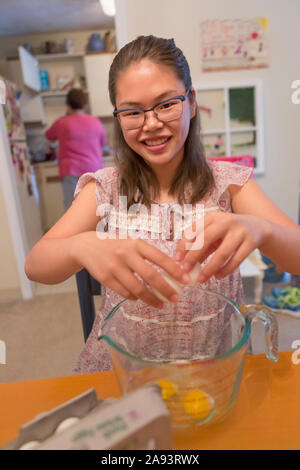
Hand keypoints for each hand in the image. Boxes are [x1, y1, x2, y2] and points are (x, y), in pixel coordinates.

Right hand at [71, 232, 189, 306]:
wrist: (85, 246)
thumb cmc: (115, 245)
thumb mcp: (131, 242)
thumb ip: (147, 254)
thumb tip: (172, 270)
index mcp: (136, 243)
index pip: (160, 258)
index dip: (174, 270)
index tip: (185, 280)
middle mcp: (126, 254)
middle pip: (151, 276)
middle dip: (166, 289)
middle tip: (176, 298)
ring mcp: (115, 267)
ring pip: (138, 288)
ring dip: (152, 299)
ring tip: (161, 304)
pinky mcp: (105, 278)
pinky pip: (125, 293)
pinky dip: (135, 298)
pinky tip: (141, 299)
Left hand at [175, 212, 269, 282]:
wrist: (258, 226)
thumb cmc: (228, 231)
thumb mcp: (214, 233)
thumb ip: (201, 245)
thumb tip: (186, 262)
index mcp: (213, 217)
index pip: (194, 230)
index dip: (184, 245)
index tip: (177, 260)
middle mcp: (226, 221)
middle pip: (206, 239)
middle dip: (194, 256)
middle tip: (185, 270)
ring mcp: (240, 231)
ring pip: (222, 253)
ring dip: (210, 268)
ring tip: (201, 279)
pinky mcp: (251, 242)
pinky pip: (236, 260)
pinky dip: (225, 270)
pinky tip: (218, 276)